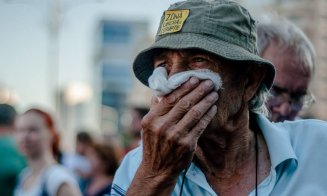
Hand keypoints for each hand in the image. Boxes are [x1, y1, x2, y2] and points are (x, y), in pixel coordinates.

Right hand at [127, 77, 217, 194]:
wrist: (157, 170)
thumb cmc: (154, 145)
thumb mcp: (148, 127)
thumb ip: (155, 108)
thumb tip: (162, 90)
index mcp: (151, 119)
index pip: (170, 99)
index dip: (184, 88)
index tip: (194, 79)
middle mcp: (162, 126)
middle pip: (184, 104)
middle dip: (198, 91)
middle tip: (208, 82)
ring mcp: (175, 136)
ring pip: (194, 113)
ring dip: (206, 101)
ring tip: (213, 93)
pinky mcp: (187, 145)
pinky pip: (200, 126)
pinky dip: (208, 115)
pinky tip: (213, 109)